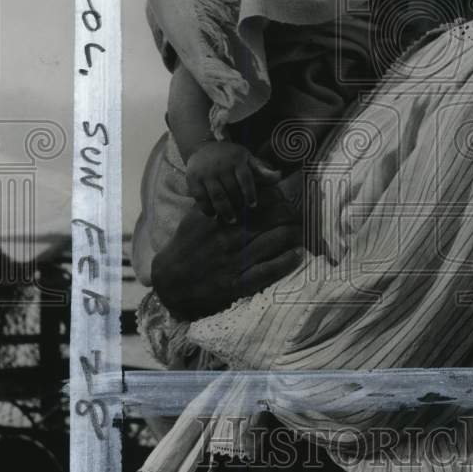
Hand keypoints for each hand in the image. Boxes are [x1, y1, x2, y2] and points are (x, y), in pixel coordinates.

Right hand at [151, 183, 304, 319]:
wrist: (169, 279)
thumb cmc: (185, 244)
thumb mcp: (197, 216)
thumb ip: (218, 202)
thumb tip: (239, 188)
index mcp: (222, 217)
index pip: (258, 200)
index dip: (278, 198)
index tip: (286, 199)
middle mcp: (230, 236)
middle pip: (273, 219)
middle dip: (292, 215)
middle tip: (300, 216)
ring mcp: (235, 260)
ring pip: (274, 241)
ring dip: (294, 235)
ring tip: (302, 232)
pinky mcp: (237, 283)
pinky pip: (267, 271)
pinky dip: (285, 262)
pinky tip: (297, 254)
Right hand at [186, 141, 280, 222]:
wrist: (202, 147)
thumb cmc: (230, 157)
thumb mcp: (247, 159)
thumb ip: (262, 171)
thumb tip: (279, 176)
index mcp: (237, 159)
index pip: (245, 178)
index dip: (250, 193)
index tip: (252, 206)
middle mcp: (221, 165)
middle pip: (231, 189)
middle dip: (237, 204)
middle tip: (242, 217)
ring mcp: (206, 172)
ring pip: (216, 195)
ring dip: (224, 210)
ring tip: (230, 220)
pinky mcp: (193, 178)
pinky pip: (200, 197)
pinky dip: (206, 208)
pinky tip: (213, 215)